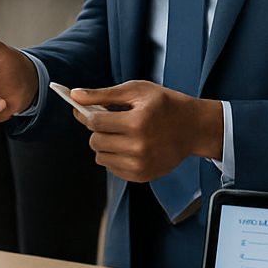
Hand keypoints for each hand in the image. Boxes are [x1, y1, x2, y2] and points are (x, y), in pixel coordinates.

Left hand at [67, 81, 221, 181]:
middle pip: (95, 141)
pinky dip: (114, 158)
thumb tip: (74, 95)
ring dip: (105, 145)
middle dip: (98, 131)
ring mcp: (141, 164)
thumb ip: (103, 94)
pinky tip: (129, 147)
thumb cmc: (165, 104)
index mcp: (137, 122)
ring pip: (100, 157)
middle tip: (112, 123)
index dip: (92, 115)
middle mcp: (139, 146)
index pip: (95, 122)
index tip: (98, 112)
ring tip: (122, 135)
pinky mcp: (142, 176)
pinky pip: (112, 169)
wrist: (194, 128)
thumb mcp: (137, 90)